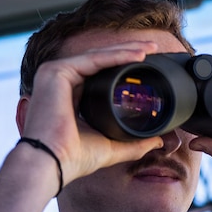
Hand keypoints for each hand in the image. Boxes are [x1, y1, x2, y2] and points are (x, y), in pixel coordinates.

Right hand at [16, 41, 164, 186]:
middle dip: (128, 51)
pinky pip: (92, 59)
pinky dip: (116, 56)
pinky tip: (137, 55)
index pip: (99, 73)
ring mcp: (54, 74)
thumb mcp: (112, 147)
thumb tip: (158, 142)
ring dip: (125, 50)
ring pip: (97, 56)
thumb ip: (135, 144)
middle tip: (154, 47)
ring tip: (150, 48)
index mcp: (68, 94)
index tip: (148, 64)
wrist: (53, 164)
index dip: (124, 65)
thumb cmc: (74, 159)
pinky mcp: (55, 72)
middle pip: (99, 60)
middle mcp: (59, 81)